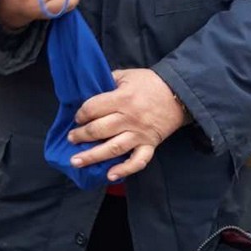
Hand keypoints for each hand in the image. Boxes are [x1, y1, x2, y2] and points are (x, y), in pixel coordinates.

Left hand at [67, 68, 187, 181]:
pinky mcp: (150, 144)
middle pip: (99, 130)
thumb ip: (107, 81)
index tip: (77, 118)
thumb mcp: (126, 75)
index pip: (93, 109)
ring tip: (76, 161)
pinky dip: (125, 170)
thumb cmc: (149, 83)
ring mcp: (140, 133)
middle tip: (71, 139)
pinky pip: (138, 161)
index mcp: (122, 98)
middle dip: (81, 136)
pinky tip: (110, 175)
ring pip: (113, 148)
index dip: (81, 114)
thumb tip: (88, 89)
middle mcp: (129, 118)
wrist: (179, 93)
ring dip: (92, 156)